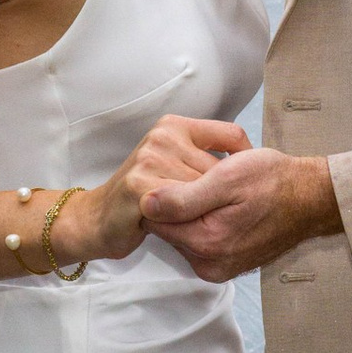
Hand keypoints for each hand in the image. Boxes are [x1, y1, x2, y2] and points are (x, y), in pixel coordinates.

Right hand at [77, 117, 252, 260]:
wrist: (99, 218)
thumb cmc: (145, 195)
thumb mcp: (176, 165)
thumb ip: (204, 158)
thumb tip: (252, 164)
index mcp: (174, 125)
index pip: (232, 135)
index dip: (245, 164)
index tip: (242, 186)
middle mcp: (163, 136)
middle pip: (221, 169)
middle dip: (221, 195)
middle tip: (214, 213)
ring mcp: (150, 158)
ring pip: (205, 189)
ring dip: (206, 211)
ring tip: (193, 221)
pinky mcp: (141, 185)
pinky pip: (184, 206)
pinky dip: (191, 220)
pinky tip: (183, 227)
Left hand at [139, 148, 341, 281]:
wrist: (310, 200)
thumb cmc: (274, 181)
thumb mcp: (229, 177)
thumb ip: (185, 196)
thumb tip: (145, 202)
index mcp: (207, 242)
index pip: (155, 218)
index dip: (164, 191)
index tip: (186, 174)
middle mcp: (209, 264)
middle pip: (167, 229)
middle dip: (177, 204)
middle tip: (204, 180)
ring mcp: (217, 269)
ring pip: (181, 235)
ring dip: (190, 213)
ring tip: (217, 193)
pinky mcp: (225, 267)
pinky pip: (197, 243)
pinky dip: (203, 223)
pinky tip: (222, 207)